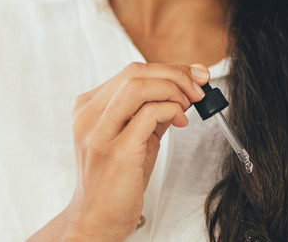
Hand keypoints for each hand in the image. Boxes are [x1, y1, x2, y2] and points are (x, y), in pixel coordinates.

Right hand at [64, 62, 208, 240]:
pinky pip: (149, 113)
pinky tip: (179, 120)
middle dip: (175, 75)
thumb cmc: (114, 181)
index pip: (131, 72)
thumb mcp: (134, 137)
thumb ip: (153, 112)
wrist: (95, 219)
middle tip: (198, 88)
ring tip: (188, 104)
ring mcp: (99, 132)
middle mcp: (89, 115)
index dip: (168, 69)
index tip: (194, 75)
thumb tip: (184, 88)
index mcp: (89, 107)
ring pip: (138, 85)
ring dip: (173, 89)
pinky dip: (171, 109)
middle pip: (135, 73)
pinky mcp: (116, 150)